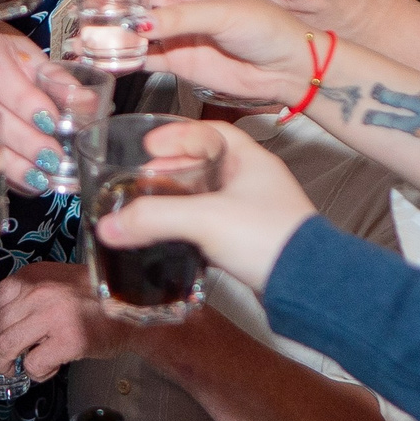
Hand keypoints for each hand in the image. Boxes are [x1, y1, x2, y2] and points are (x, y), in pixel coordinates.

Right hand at [0, 31, 68, 194]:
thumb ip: (55, 77)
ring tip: (42, 177)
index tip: (50, 120)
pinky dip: (3, 174)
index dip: (24, 100)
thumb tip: (87, 103)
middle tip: (53, 156)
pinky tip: (26, 182)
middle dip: (23, 139)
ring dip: (13, 163)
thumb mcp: (24, 55)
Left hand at [0, 262, 124, 380]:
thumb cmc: (89, 298)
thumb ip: (24, 295)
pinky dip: (35, 373)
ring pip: (6, 346)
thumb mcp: (52, 283)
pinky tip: (47, 368)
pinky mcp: (68, 340)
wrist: (129, 307)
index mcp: (31, 276)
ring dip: (4, 364)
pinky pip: (33, 363)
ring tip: (15, 369)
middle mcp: (38, 292)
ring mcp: (52, 316)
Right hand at [79, 0, 315, 101]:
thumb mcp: (223, 13)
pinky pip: (141, 56)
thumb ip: (179, 17)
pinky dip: (121, 58)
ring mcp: (174, 29)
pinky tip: (103, 60)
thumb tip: (138, 23)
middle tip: (82, 14)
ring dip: (108, 32)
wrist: (286, 68)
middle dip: (105, 3)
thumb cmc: (266, 27)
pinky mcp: (175, 58)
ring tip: (84, 39)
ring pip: (131, 26)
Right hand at [93, 122, 317, 290]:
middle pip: (205, 164)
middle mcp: (253, 183)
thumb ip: (153, 218)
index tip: (151, 144)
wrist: (308, 287)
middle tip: (144, 176)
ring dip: (179, 200)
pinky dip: (190, 228)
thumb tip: (110, 225)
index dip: (177, 134)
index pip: (211, 132)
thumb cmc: (274, 241)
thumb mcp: (205, 220)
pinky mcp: (249, 243)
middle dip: (171, 168)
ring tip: (152, 207)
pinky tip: (173, 239)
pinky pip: (212, 228)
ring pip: (208, 198)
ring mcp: (253, 214)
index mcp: (250, 161)